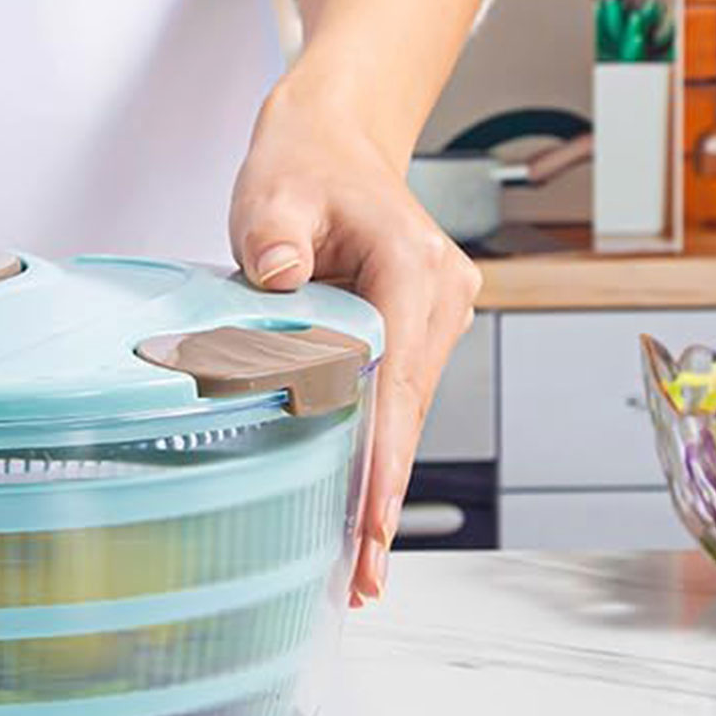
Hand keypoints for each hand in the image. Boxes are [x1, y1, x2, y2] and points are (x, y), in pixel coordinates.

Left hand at [230, 63, 480, 604]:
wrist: (334, 139)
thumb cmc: (305, 164)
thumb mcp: (275, 191)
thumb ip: (275, 235)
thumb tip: (282, 280)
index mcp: (414, 269)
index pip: (396, 379)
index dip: (380, 455)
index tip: (368, 518)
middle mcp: (440, 299)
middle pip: (407, 413)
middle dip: (381, 494)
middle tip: (358, 575)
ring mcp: (434, 319)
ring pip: (403, 415)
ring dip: (378, 482)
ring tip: (354, 563)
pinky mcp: (414, 332)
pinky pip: (393, 400)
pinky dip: (373, 449)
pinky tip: (355, 504)